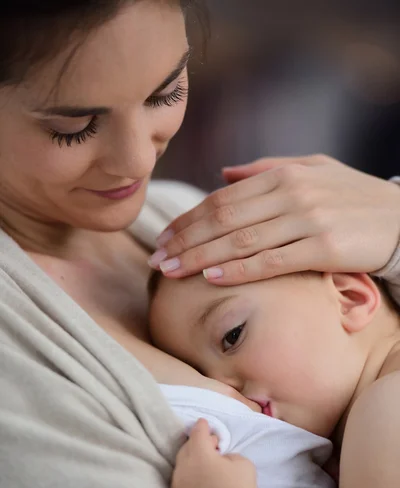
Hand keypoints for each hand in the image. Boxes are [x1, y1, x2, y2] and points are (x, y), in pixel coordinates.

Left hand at [152, 155, 399, 284]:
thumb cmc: (354, 197)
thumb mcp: (314, 170)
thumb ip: (267, 169)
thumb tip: (224, 172)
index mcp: (283, 175)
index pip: (223, 198)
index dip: (189, 219)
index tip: (165, 237)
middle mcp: (290, 193)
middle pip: (223, 219)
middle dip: (185, 240)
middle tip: (158, 259)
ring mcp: (307, 219)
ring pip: (240, 241)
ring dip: (200, 258)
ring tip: (172, 272)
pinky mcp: (323, 247)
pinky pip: (270, 261)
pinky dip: (238, 270)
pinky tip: (212, 278)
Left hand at [171, 419, 258, 487]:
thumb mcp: (241, 461)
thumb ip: (225, 454)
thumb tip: (217, 458)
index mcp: (199, 455)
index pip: (197, 433)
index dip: (202, 426)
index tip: (204, 423)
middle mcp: (183, 468)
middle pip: (187, 447)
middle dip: (198, 443)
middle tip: (212, 446)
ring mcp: (178, 485)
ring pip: (181, 464)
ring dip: (192, 459)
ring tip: (206, 464)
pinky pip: (180, 479)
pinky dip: (188, 474)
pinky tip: (199, 479)